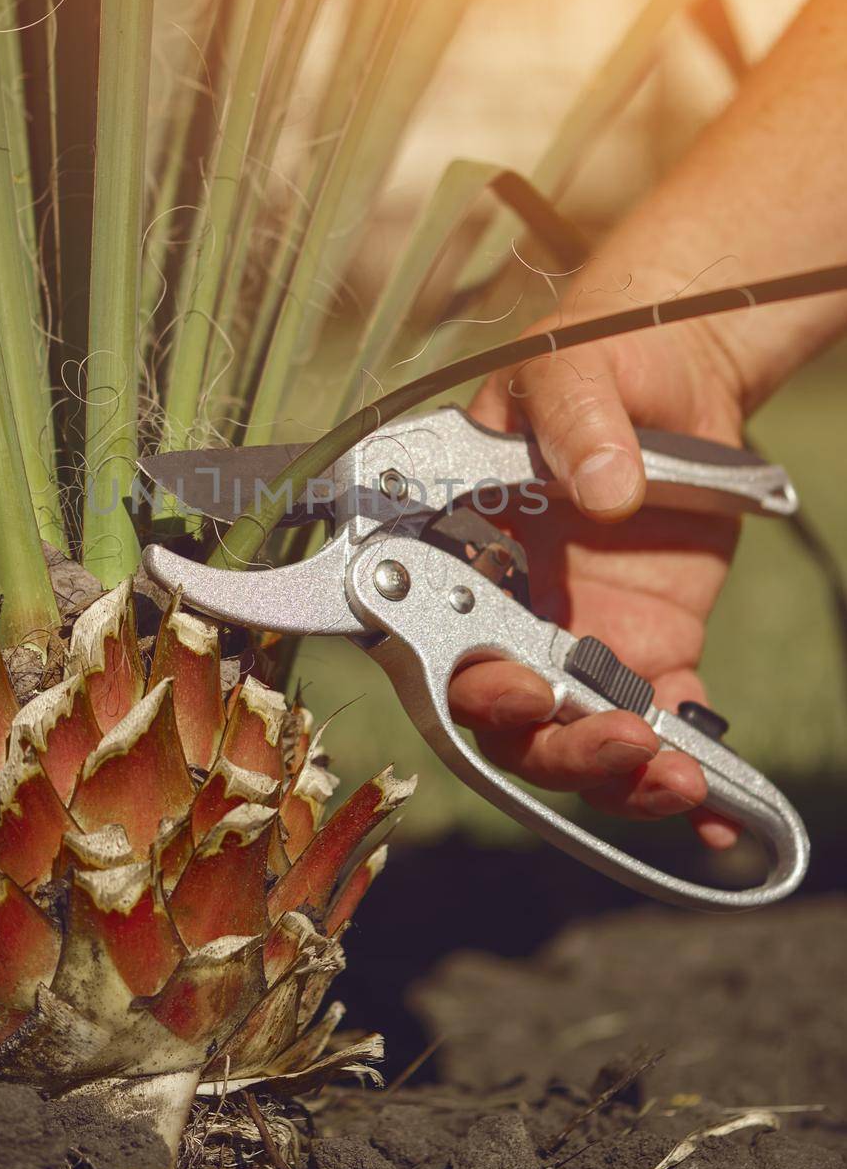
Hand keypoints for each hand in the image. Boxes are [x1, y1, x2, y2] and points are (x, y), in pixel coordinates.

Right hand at [452, 312, 746, 848]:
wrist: (676, 369)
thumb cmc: (598, 357)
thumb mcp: (574, 369)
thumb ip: (576, 421)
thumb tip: (603, 491)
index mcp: (467, 552)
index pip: (442, 641)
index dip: (472, 688)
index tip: (521, 694)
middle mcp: (514, 609)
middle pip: (508, 720)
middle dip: (556, 750)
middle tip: (618, 740)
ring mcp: (583, 634)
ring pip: (577, 738)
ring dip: (619, 776)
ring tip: (681, 782)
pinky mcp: (651, 644)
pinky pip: (661, 722)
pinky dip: (689, 770)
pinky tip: (727, 812)